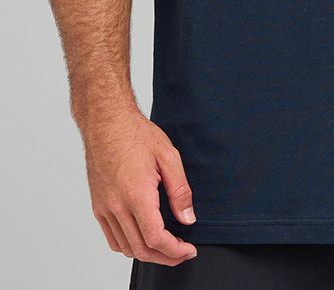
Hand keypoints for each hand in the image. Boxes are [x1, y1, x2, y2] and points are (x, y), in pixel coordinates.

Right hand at [81, 106, 197, 265]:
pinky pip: (112, 238)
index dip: (175, 251)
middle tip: (183, 252)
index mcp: (136, 195)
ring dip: (147, 254)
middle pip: (141, 249)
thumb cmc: (136, 134)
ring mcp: (104, 208)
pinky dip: (129, 246)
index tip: (189, 249)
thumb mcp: (169, 156)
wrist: (107, 122)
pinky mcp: (98, 206)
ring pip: (125, 248)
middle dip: (165, 257)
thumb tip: (188, 218)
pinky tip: (143, 238)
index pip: (155, 239)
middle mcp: (117, 206)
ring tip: (167, 247)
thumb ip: (180, 191)